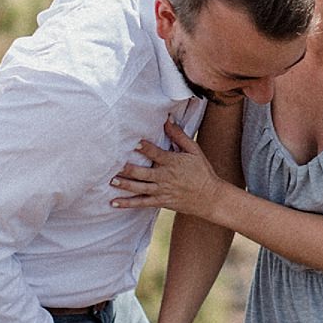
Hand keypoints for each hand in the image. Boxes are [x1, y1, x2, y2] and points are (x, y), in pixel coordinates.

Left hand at [110, 120, 226, 220]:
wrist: (210, 197)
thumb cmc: (202, 171)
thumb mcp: (194, 151)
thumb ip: (179, 136)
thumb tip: (167, 119)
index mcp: (172, 162)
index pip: (156, 154)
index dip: (145, 148)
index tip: (134, 143)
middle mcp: (165, 177)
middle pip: (143, 173)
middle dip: (128, 169)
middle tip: (114, 165)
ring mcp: (162, 191)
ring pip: (139, 188)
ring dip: (125, 185)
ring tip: (112, 181)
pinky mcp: (160, 201)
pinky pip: (142, 203)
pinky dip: (128, 203)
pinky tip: (114, 202)